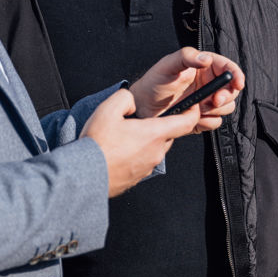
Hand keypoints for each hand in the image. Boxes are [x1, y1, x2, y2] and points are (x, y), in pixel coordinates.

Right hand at [80, 87, 200, 196]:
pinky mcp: (138, 178)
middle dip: (160, 126)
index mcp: (154, 134)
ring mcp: (148, 167)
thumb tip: (132, 100)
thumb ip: (125, 97)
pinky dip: (138, 154)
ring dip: (147, 140)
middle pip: (169, 135)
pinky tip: (119, 151)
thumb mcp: (108, 109)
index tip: (192, 105)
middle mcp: (156, 152)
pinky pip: (144, 161)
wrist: (84, 177)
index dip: (193, 112)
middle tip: (140, 121)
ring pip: (155, 148)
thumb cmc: (97, 145)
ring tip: (124, 137)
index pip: (186, 122)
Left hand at [129, 47, 244, 131]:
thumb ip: (186, 57)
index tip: (238, 83)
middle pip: (231, 90)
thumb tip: (207, 59)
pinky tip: (193, 117)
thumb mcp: (168, 65)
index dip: (236, 74)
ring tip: (196, 108)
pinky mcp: (203, 118)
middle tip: (213, 101)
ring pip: (226, 107)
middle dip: (226, 96)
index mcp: (204, 68)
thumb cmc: (153, 83)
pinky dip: (207, 122)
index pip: (227, 68)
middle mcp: (208, 84)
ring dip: (215, 110)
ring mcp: (206, 102)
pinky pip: (215, 122)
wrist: (142, 109)